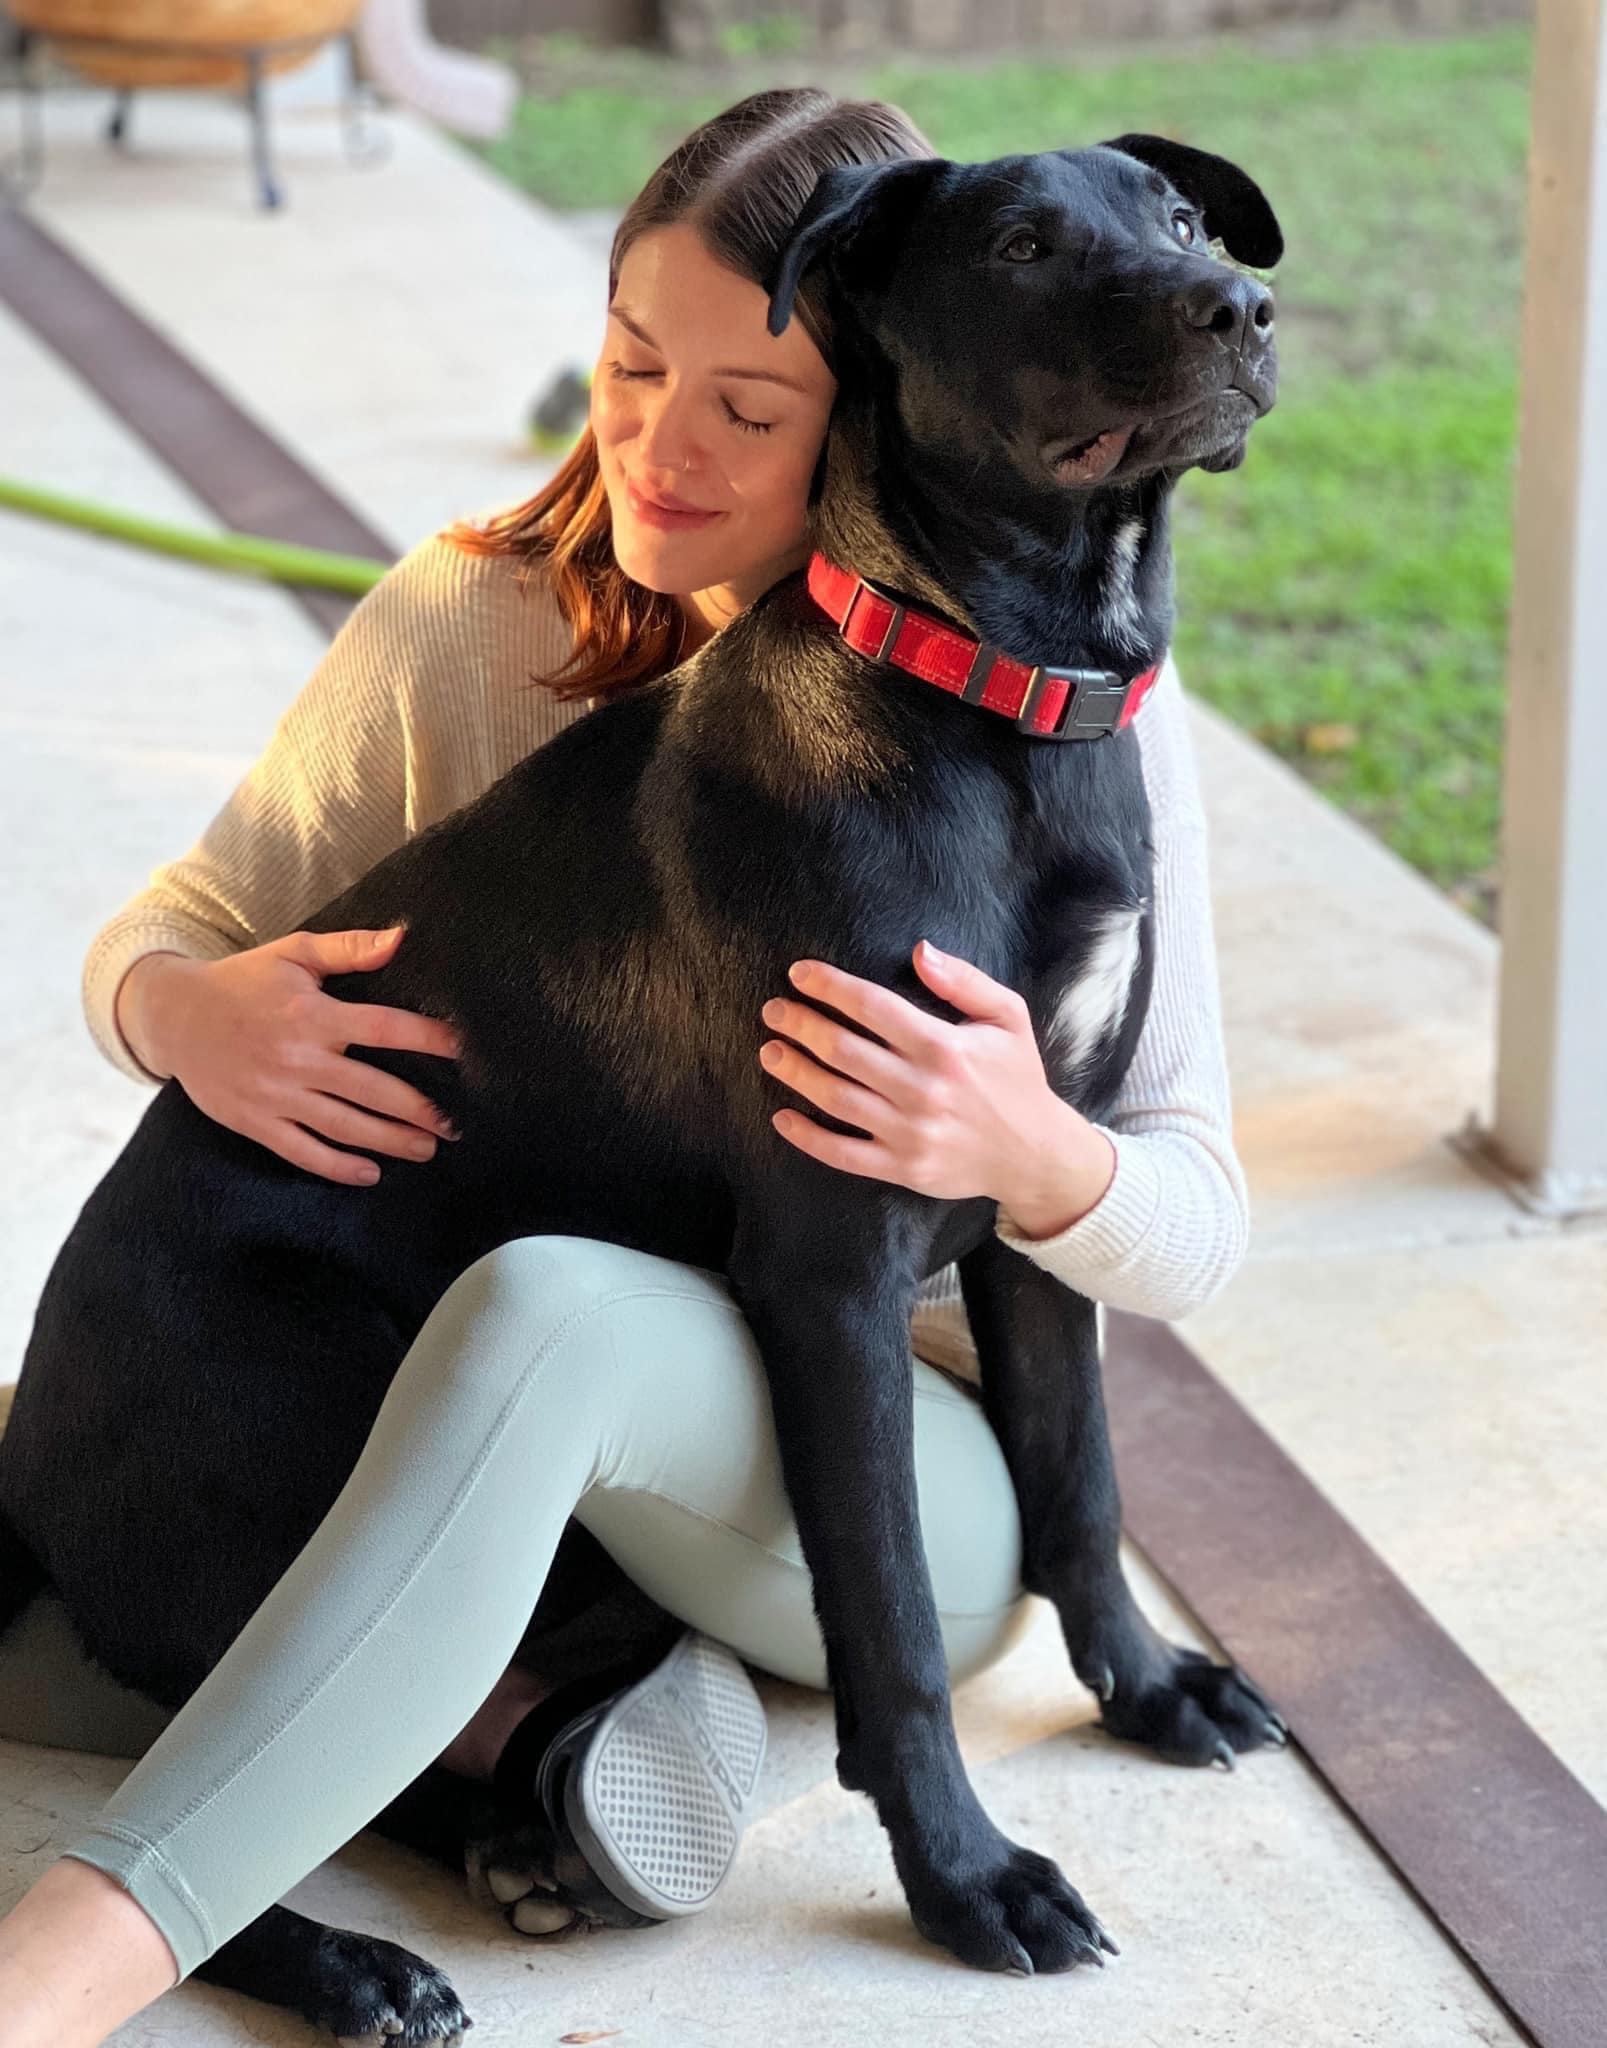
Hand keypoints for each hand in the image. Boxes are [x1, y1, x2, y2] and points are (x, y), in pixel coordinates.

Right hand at [115, 927, 461, 1186]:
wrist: (173, 1016)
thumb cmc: (243, 981)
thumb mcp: (293, 953)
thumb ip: (348, 948)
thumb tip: (401, 938)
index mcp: (313, 1015)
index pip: (384, 1029)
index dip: (428, 1039)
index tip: (463, 1050)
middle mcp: (298, 1058)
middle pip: (373, 1089)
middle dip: (419, 1110)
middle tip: (454, 1124)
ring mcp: (276, 1095)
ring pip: (345, 1127)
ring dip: (391, 1142)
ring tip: (426, 1149)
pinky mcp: (256, 1122)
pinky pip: (303, 1152)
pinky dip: (338, 1167)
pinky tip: (370, 1173)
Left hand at [757, 939, 1097, 1208]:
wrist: (1034, 1154)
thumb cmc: (1018, 1079)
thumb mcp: (1007, 1018)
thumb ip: (965, 980)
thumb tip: (920, 950)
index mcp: (944, 1046)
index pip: (872, 1006)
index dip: (829, 986)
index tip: (799, 974)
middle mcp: (922, 1088)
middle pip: (843, 1050)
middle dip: (800, 1025)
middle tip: (773, 1011)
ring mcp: (909, 1131)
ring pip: (835, 1098)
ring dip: (795, 1072)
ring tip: (769, 1051)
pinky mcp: (902, 1166)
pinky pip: (842, 1153)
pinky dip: (807, 1137)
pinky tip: (782, 1115)